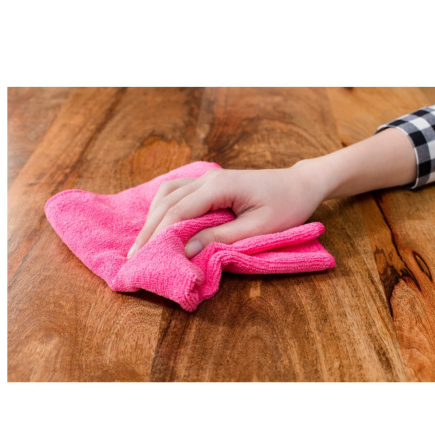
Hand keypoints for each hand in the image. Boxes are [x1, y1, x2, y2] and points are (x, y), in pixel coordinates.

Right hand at [127, 161, 329, 258]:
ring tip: (144, 242)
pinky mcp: (211, 183)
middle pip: (167, 202)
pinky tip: (160, 222)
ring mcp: (208, 177)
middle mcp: (208, 178)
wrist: (300, 185)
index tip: (144, 258)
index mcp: (219, 187)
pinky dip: (164, 207)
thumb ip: (220, 238)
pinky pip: (179, 191)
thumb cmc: (286, 207)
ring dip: (153, 217)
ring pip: (168, 193)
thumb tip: (186, 250)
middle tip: (134, 255)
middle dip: (149, 229)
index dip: (158, 235)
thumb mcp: (257, 229)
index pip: (178, 212)